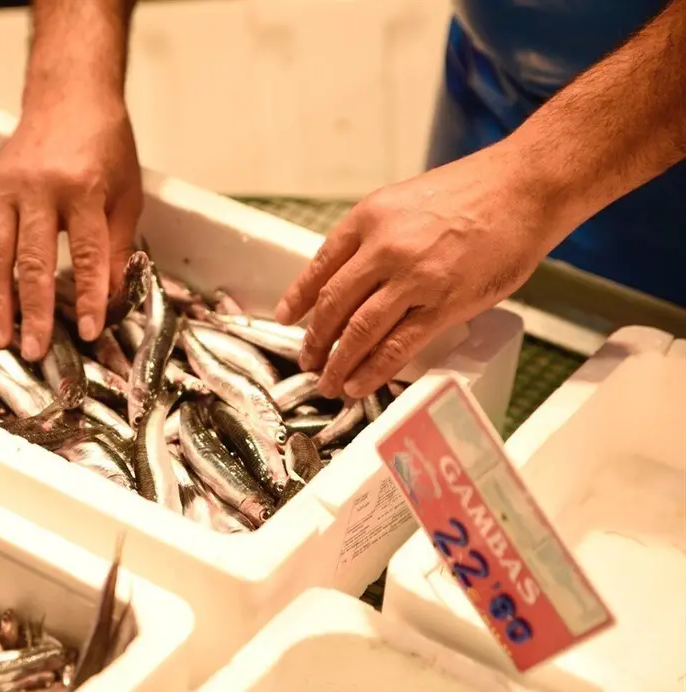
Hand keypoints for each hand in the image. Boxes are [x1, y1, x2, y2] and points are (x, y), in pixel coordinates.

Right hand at [0, 94, 142, 361]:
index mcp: (83, 188)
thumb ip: (116, 246)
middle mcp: (39, 189)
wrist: (69, 97)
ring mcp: (8, 189)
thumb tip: (107, 299)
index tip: (88, 331)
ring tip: (1, 339)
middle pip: (34, 260)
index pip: (85, 254)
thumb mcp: (126, 193)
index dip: (88, 296)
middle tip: (34, 350)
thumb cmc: (106, 146)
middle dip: (34, 311)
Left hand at [274, 144, 558, 398]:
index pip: (320, 266)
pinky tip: (359, 383)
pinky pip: (397, 346)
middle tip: (307, 361)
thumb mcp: (405, 201)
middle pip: (333, 304)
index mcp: (368, 218)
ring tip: (328, 382)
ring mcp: (414, 278)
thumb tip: (353, 278)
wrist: (524, 188)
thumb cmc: (473, 192)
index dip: (298, 298)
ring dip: (338, 362)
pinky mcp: (444, 305)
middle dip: (315, 340)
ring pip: (359, 331)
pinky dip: (373, 369)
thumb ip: (376, 237)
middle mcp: (383, 248)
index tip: (287, 318)